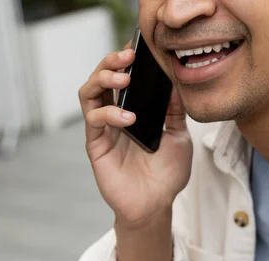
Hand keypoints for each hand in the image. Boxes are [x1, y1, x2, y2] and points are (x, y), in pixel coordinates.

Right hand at [78, 49, 192, 227]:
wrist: (156, 204)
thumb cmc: (166, 173)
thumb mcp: (178, 136)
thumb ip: (174, 110)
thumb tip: (177, 80)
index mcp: (133, 109)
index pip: (123, 77)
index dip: (126, 59)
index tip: (140, 48)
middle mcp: (114, 116)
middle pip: (101, 78)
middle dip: (111, 61)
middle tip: (129, 56)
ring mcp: (103, 129)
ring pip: (89, 92)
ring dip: (103, 78)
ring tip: (123, 77)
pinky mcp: (95, 145)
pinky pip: (94, 120)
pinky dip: (109, 113)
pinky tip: (129, 118)